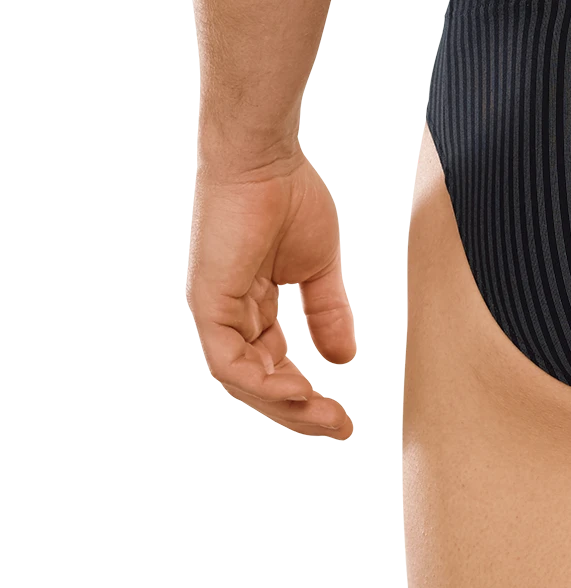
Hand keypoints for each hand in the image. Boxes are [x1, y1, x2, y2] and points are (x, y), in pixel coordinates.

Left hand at [188, 149, 356, 437]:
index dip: (306, 393)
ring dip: (284, 404)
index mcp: (251, 304)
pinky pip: (230, 359)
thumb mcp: (319, 268)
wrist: (267, 159)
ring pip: (242, 379)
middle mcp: (228, 313)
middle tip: (338, 427)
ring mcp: (215, 309)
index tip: (342, 415)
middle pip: (259, 379)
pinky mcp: (209, 302)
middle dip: (298, 410)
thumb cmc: (289, 197)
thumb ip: (327, 313)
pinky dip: (263, 380)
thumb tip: (343, 359)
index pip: (274, 363)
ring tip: (325, 417)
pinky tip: (298, 390)